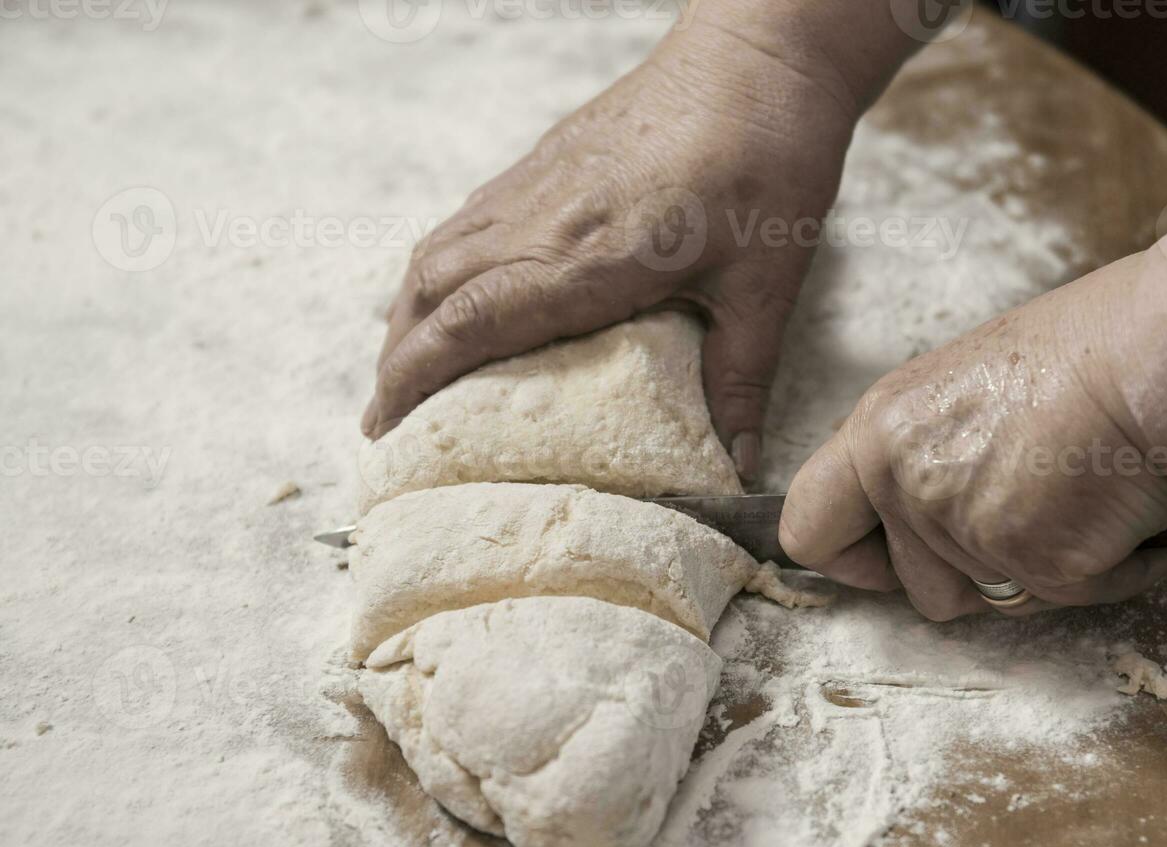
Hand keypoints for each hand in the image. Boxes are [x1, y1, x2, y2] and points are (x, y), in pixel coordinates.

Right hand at [361, 23, 860, 480]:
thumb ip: (743, 374)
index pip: (469, 324)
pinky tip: (453, 295)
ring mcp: (537, 184)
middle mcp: (543, 220)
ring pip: (438, 252)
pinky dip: (439, 268)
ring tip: (405, 368)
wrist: (760, 54)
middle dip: (398, 359)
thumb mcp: (766, 282)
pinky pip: (466, 221)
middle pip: (433, 292)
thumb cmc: (769, 160)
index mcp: (588, 257)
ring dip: (409, 313)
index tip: (385, 424)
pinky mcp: (546, 159)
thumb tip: (740, 460)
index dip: (415, 377)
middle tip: (388, 418)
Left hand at [779, 258, 1166, 618]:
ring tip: (1085, 499)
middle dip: (978, 578)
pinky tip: (1129, 511)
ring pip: (994, 604)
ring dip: (1042, 575)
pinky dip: (1112, 571)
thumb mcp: (968, 388)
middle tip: (1034, 516)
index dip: (848, 562)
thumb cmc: (1091, 352)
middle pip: (919, 591)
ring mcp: (964, 526)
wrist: (1166, 351)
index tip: (885, 565)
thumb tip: (921, 509)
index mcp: (881, 429)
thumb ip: (927, 451)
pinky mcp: (1032, 560)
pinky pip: (1072, 597)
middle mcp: (905, 480)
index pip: (807, 528)